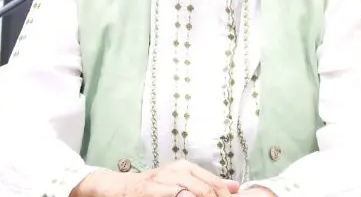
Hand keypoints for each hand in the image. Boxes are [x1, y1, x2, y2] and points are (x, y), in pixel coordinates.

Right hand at [124, 160, 240, 196]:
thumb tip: (235, 187)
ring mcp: (164, 181)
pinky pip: (179, 196)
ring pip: (195, 193)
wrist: (125, 187)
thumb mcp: (182, 180)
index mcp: (186, 167)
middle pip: (207, 190)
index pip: (215, 183)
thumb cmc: (156, 186)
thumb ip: (207, 183)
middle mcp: (176, 171)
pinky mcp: (154, 191)